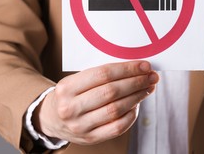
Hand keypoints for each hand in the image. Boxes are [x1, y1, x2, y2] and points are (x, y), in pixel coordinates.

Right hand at [32, 61, 158, 144]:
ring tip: (147, 88)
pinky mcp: (90, 138)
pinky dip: (131, 115)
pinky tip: (136, 105)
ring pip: (116, 109)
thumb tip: (135, 69)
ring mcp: (80, 126)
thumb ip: (101, 75)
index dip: (127, 69)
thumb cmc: (71, 94)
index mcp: (67, 87)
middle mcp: (71, 107)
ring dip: (137, 97)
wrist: (52, 118)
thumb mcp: (76, 79)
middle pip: (111, 92)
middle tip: (151, 76)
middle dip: (136, 82)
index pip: (103, 74)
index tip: (144, 66)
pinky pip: (117, 127)